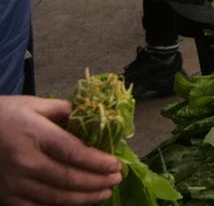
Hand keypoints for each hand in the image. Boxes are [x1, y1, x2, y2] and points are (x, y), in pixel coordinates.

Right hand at [0, 96, 121, 205]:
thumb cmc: (4, 116)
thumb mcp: (33, 105)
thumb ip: (64, 110)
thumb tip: (92, 117)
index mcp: (34, 135)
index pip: (73, 152)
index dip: (98, 162)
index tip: (117, 165)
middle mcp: (24, 161)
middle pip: (69, 178)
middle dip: (98, 181)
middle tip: (116, 179)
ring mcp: (13, 183)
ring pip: (56, 197)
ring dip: (84, 198)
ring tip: (104, 193)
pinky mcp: (6, 197)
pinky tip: (76, 203)